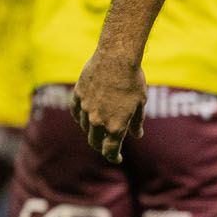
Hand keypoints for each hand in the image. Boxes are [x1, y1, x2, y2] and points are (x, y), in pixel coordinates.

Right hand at [72, 48, 146, 162]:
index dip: (114, 157)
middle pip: (95, 141)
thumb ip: (136, 121)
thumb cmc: (133, 80)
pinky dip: (79, 116)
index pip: (110, 151)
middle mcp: (98, 121)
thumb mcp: (140, 103)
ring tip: (98, 127)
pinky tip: (83, 116)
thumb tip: (137, 135)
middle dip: (101, 146)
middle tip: (106, 145)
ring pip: (84, 127)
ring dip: (91, 130)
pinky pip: (75, 111)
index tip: (117, 158)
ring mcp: (86, 108)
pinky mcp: (78, 95)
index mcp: (116, 126)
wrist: (117, 58)